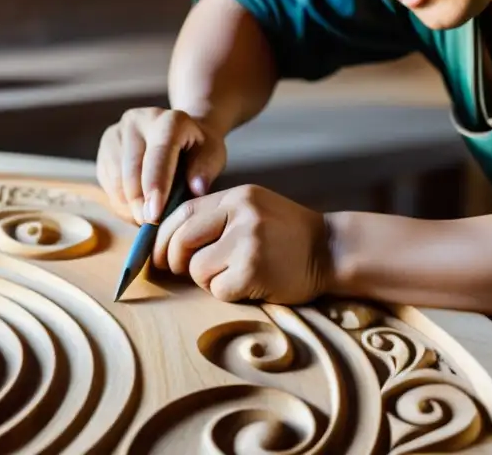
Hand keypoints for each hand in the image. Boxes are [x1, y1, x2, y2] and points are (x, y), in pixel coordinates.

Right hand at [96, 107, 226, 224]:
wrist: (178, 131)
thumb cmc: (198, 148)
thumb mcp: (213, 155)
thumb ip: (206, 170)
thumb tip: (196, 189)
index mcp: (169, 120)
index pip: (159, 154)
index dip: (155, 186)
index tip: (154, 216)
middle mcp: (138, 120)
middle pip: (131, 169)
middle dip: (139, 204)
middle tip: (150, 225)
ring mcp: (117, 131)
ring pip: (114, 178)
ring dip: (127, 206)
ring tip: (145, 217)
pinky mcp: (105, 145)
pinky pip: (106, 181)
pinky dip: (119, 201)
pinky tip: (135, 207)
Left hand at [151, 184, 333, 304]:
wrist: (332, 250)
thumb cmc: (286, 236)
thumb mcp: (252, 212)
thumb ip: (216, 219)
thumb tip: (166, 242)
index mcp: (236, 197)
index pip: (182, 212)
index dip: (162, 236)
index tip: (158, 255)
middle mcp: (240, 214)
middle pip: (181, 241)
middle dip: (175, 262)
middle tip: (187, 272)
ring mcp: (248, 241)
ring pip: (197, 269)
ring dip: (207, 280)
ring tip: (232, 275)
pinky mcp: (254, 270)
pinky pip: (217, 290)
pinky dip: (227, 294)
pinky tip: (249, 285)